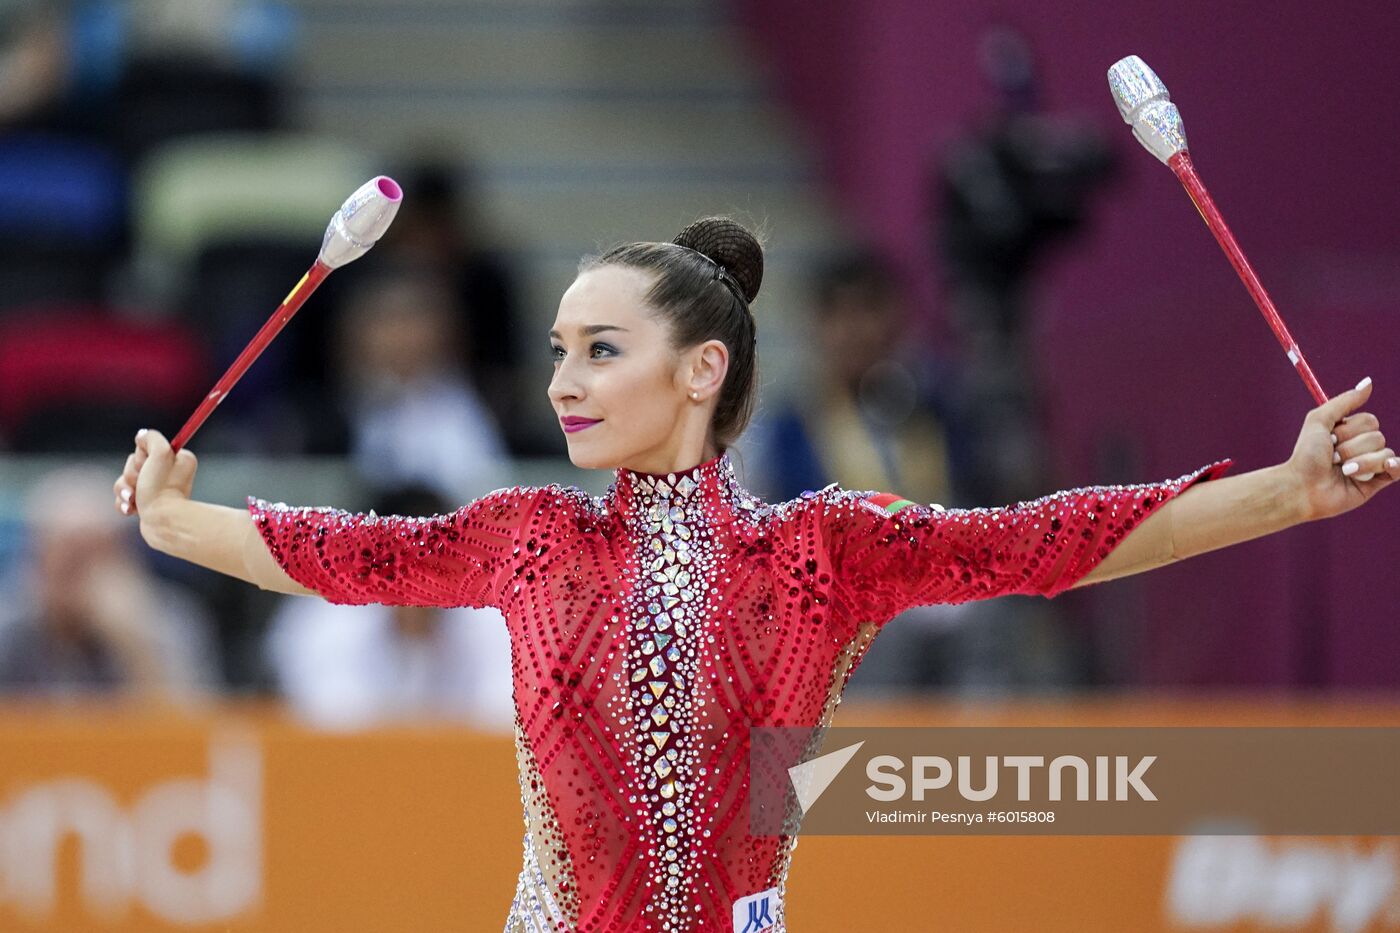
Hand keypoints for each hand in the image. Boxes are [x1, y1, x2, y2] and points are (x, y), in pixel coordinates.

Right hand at [113, 428, 197, 535]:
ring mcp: (155, 490)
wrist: (163, 522)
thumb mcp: (161, 453)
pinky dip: (124, 503)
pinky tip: (131, 509)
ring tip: (134, 499)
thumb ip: (151, 438)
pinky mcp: (144, 504)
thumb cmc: (162, 488)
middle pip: (133, 463)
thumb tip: (141, 435)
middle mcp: (167, 474)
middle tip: (142, 484)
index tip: (148, 464)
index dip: (142, 456)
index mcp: (176, 460)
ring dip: (125, 489)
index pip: (146, 447)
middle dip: (132, 474)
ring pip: (125, 480)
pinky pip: (123, 498)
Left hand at [1286, 377, 1398, 521]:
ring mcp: (1370, 465)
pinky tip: (1388, 466)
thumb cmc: (1306, 455)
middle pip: (1377, 436)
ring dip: (1360, 461)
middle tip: (1333, 457)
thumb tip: (1369, 382)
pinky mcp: (1376, 483)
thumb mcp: (1319, 420)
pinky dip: (1396, 466)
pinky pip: (1398, 469)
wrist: (1302, 487)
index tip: (1329, 439)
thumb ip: (1345, 401)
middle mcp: (1361, 447)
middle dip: (1352, 447)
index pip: (1369, 421)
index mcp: (1349, 432)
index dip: (1350, 429)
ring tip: (1342, 470)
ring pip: (1384, 453)